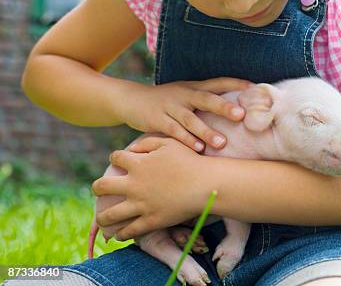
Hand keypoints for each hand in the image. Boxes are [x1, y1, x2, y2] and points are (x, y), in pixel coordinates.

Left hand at [92, 138, 214, 239]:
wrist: (207, 184)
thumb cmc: (191, 161)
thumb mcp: (169, 143)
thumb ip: (148, 142)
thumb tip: (132, 148)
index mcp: (138, 164)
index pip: (115, 158)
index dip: (115, 158)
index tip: (118, 162)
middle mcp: (134, 185)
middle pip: (102, 186)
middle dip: (97, 188)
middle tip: (99, 190)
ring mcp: (141, 205)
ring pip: (109, 214)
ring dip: (102, 217)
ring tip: (102, 218)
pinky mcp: (151, 221)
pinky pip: (129, 231)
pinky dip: (121, 233)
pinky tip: (119, 234)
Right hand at [115, 77, 253, 151]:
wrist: (131, 100)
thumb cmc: (167, 101)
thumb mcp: (186, 94)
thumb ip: (206, 100)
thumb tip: (236, 110)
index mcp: (194, 87)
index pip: (218, 82)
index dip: (235, 84)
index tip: (254, 88)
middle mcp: (184, 94)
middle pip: (206, 98)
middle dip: (223, 107)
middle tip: (241, 115)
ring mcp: (170, 106)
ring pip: (190, 119)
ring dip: (206, 131)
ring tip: (222, 143)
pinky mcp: (157, 120)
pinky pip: (173, 131)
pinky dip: (186, 140)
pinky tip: (198, 149)